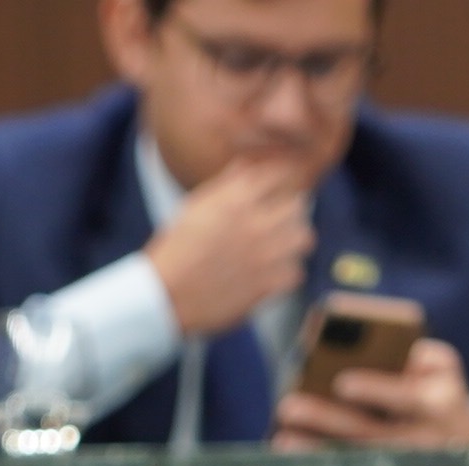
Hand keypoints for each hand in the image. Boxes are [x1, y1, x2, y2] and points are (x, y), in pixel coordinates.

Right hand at [144, 154, 317, 340]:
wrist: (164, 296)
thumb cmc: (176, 251)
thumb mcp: (195, 208)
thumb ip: (225, 186)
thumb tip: (245, 166)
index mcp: (236, 200)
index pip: (278, 174)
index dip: (282, 179)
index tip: (278, 188)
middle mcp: (255, 223)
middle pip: (298, 205)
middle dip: (290, 211)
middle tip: (278, 221)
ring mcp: (264, 255)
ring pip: (304, 238)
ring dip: (293, 242)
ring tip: (280, 248)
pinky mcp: (267, 285)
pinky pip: (296, 273)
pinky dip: (286, 274)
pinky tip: (271, 274)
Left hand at [273, 337, 468, 451]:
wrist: (466, 448)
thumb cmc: (438, 393)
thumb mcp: (439, 368)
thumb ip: (415, 354)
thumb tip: (367, 348)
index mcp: (439, 403)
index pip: (405, 397)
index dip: (375, 390)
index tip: (342, 383)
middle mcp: (424, 440)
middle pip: (370, 433)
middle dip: (326, 420)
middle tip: (288, 407)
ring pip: (356, 462)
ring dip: (316, 451)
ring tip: (282, 439)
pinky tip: (292, 459)